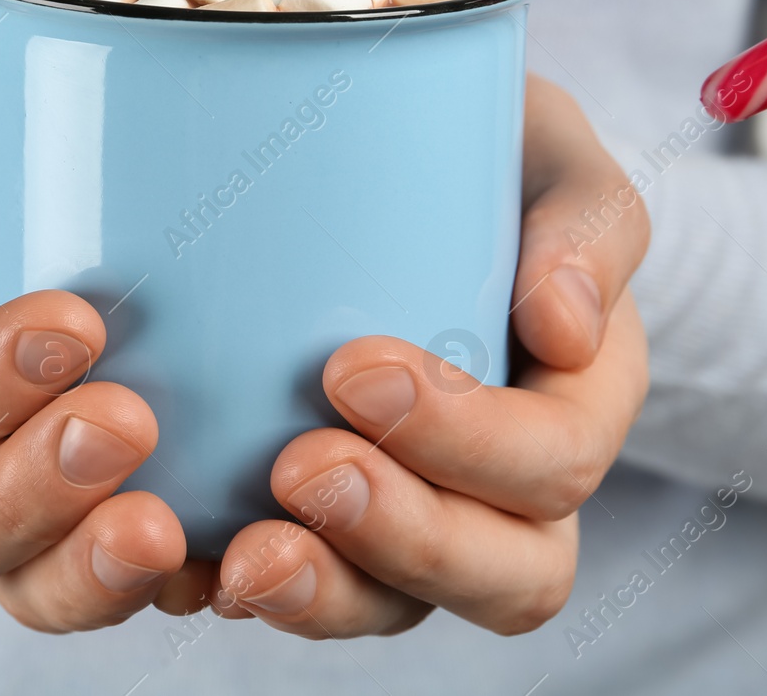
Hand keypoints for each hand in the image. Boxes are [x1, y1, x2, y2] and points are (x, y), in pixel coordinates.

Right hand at [0, 64, 186, 630]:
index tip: (75, 325)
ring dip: (94, 572)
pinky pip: (130, 584)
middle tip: (125, 422)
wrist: (53, 172)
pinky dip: (180, 586)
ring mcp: (27, 508)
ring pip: (31, 587)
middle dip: (30, 495)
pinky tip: (230, 559)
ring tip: (167, 532)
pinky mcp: (112, 515)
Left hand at [206, 75, 649, 636]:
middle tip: (300, 465)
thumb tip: (564, 327)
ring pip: (391, 606)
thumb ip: (586, 223)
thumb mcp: (551, 160)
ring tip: (238, 558)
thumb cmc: (491, 164)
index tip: (354, 367)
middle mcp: (508, 489)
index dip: (468, 442)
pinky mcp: (324, 527)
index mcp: (574, 405)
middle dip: (400, 538)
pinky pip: (294, 590)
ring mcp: (415, 519)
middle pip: (499, 577)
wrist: (404, 171)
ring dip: (320, 595)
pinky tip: (179, 566)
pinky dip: (234, 590)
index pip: (553, 465)